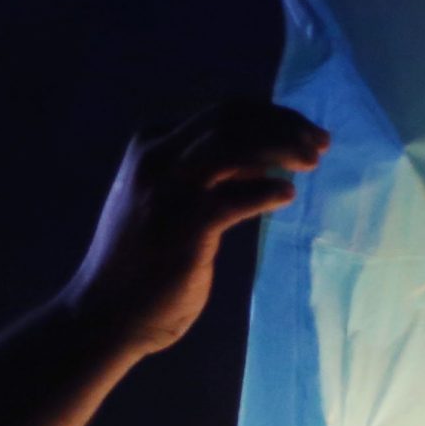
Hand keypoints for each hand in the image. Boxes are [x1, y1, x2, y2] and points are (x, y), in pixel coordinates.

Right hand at [60, 100, 326, 353]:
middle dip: (284, 124)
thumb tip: (264, 157)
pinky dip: (268, 190)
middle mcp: (157, 158)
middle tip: (320, 143)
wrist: (104, 313)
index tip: (305, 132)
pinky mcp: (184, 227)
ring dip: (282, 147)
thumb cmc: (140, 261)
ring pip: (236, 145)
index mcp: (151, 144)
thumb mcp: (170, 201)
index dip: (272, 115)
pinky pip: (237, 197)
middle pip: (233, 118)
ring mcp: (168, 191)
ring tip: (311, 163)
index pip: (223, 112)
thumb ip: (209, 176)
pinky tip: (285, 196)